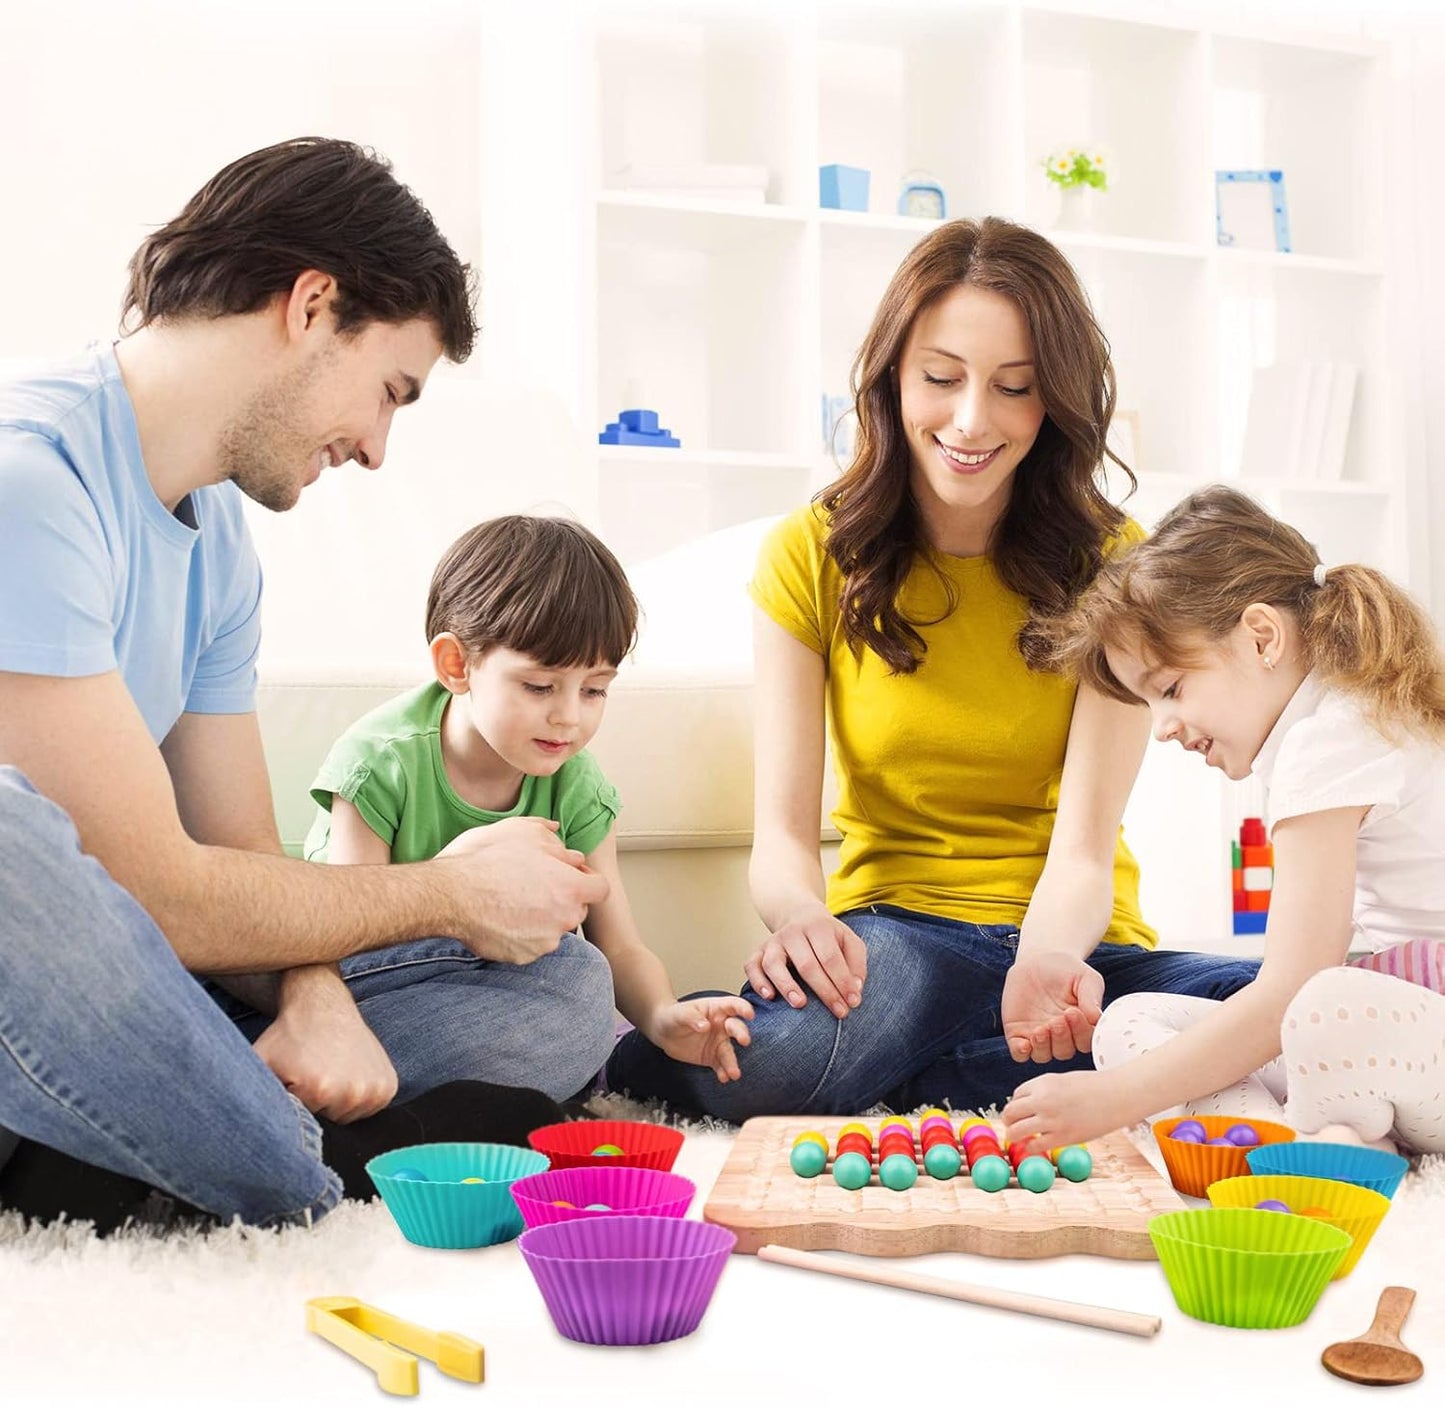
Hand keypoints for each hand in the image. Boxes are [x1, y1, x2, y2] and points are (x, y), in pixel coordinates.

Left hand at [254, 968, 398, 1122]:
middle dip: (317, 1106)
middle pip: (328, 1124)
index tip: (294, 1081)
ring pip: (349, 1118)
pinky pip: (369, 1108)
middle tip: (312, 1076)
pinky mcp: (388, 1086)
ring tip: (330, 1072)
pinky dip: (359, 1096)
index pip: (303, 1124)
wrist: (322, 1005)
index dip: (296, 1104)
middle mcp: (352, 1092)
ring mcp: (374, 1089)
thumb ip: (245, 1094)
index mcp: (319, 1089)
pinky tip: (347, 1072)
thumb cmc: (287, 1037)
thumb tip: (236, 1129)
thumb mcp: (259, 1063)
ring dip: (338, 1103)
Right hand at [437, 817, 609, 963]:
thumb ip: (551, 836)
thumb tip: (562, 838)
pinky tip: (501, 916)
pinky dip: (521, 933)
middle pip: (576, 909)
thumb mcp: (522, 831)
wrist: (449, 895)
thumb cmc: (486, 859)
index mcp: (571, 888)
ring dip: (541, 916)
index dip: (585, 878)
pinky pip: (530, 944)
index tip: (568, 873)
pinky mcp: (522, 957)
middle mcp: (564, 919)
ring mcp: (543, 942)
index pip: (600, 888)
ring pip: (552, 927)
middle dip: (562, 897)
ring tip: (512, 899)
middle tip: (534, 883)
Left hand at [649, 996, 754, 1082]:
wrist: (663, 1032)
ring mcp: (718, 1042)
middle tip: (745, 1041)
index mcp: (716, 1009)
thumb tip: (704, 1026)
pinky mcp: (712, 1058)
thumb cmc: (674, 1016)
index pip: (734, 1005)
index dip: (743, 1008)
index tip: (749, 1014)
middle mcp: (722, 1026)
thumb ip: (692, 1017)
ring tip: (734, 1073)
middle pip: (736, 1028)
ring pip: (729, 1052)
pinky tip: (723, 1078)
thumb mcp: (680, 1013)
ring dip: (733, 1062)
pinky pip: (720, 1066)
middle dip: (742, 1034)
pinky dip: (723, 1072)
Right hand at [742, 903, 865, 1018]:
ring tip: (800, 1004)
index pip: (830, 957)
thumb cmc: (828, 936)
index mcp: (818, 927)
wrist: (800, 916)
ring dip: (786, 985)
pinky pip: (752, 966)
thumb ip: (857, 963)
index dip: (842, 981)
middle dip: (825, 991)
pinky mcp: (758, 951)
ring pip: (774, 963)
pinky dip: (758, 982)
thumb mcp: (849, 941)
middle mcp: (793, 933)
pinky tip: (769, 997)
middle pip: (807, 964)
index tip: (853, 1002)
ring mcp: (773, 941)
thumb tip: (855, 989)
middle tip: (839, 1012)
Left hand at [1001, 950, 1104, 1062]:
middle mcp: (1061, 1036)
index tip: (1073, 1012)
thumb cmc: (1067, 970)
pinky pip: (1019, 1054)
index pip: (1084, 1041)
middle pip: (1064, 1051)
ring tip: (1042, 1029)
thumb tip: (1096, 1019)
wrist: (1038, 960)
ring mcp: (1039, 1036)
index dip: (1080, 1032)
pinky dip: (1021, 1053)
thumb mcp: (1085, 977)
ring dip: (1043, 1046)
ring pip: (1043, 1055)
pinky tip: (1024, 1044)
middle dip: (1061, 1038)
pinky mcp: (1018, 1033)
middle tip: (1057, 1020)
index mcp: (1080, 1027)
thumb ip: (1091, 997)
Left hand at [1001, 1069, 1136, 1149]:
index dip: (1017, 1104)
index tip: (1021, 1110)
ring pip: (1016, 1131)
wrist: (1116, 1096)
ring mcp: (1051, 1120)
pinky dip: (1031, 1147)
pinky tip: (1034, 1144)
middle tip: (1011, 1125)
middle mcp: (1042, 1100)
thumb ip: (1044, 1091)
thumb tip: (1027, 1104)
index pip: (1016, 1095)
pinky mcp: (1062, 1137)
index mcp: (1042, 1083)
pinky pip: (1035, 1145)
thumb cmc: (1092, 1087)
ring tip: (1017, 1137)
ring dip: (1013, 1135)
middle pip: (1010, 1113)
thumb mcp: (1062, 1081)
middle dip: (1008, 1120)